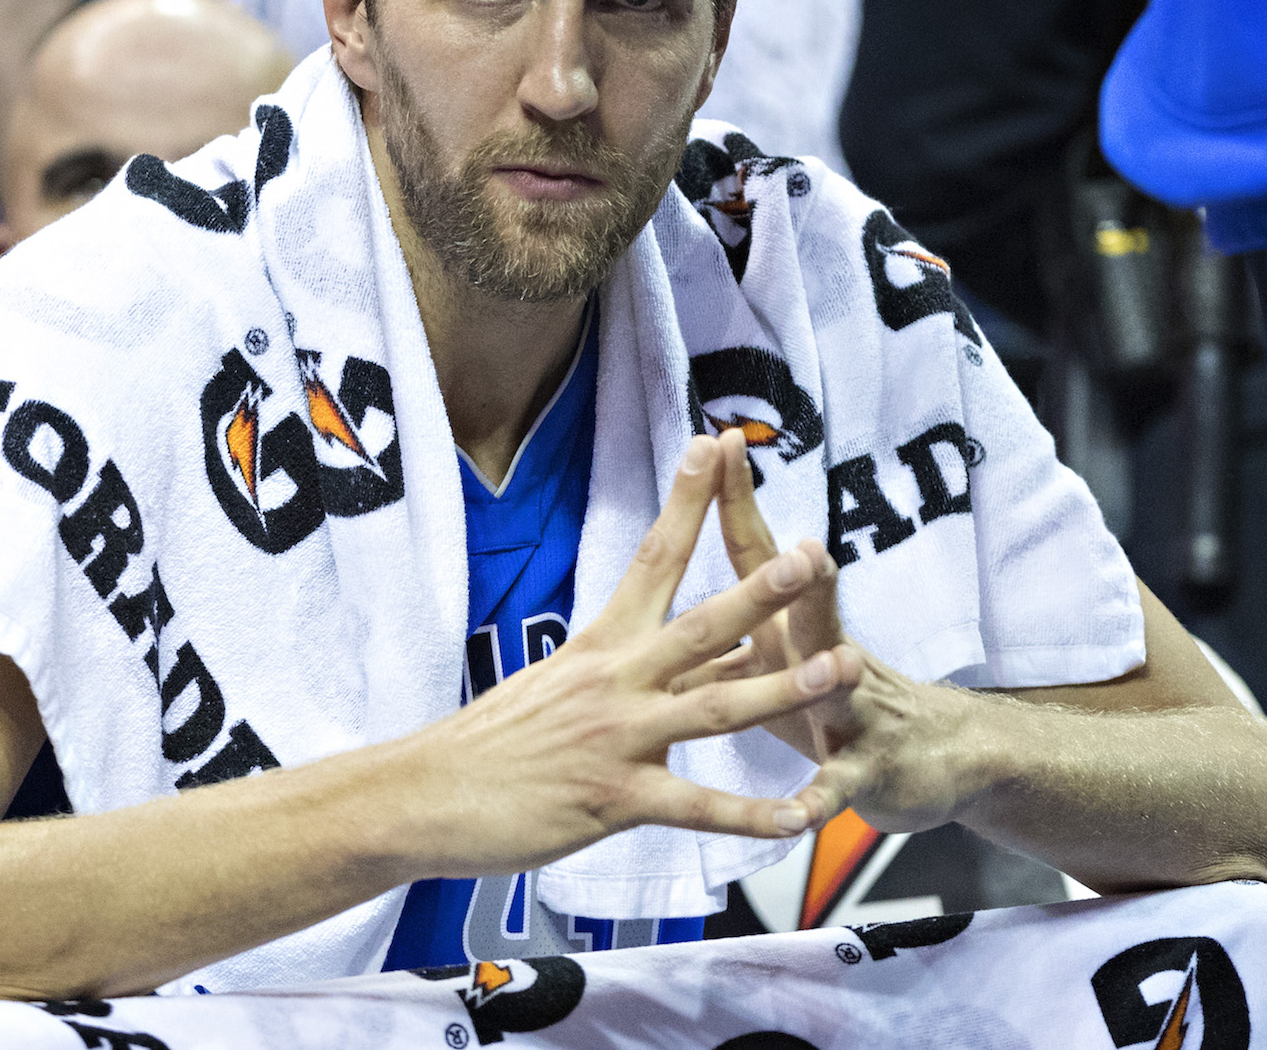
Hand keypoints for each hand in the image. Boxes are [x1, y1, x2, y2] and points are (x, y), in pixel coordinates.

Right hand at [384, 436, 849, 880]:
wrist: (426, 794)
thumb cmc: (490, 742)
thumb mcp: (557, 685)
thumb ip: (631, 667)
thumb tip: (701, 643)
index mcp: (599, 645)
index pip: (651, 558)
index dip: (685, 501)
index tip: (713, 446)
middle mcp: (614, 682)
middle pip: (699, 625)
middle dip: (759, 591)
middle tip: (808, 554)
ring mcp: (617, 739)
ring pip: (714, 708)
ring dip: (782, 688)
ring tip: (840, 670)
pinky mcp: (615, 799)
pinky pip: (695, 808)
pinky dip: (749, 817)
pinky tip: (796, 820)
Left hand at [681, 430, 986, 833]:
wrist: (932, 757)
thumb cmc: (832, 701)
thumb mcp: (777, 657)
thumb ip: (722, 624)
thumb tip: (655, 581)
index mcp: (784, 625)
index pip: (755, 553)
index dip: (735, 501)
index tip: (718, 442)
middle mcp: (821, 655)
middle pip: (805, 607)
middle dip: (795, 576)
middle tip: (800, 542)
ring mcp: (850, 710)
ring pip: (839, 690)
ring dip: (834, 677)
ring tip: (842, 662)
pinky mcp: (865, 769)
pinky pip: (837, 787)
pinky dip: (817, 799)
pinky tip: (799, 813)